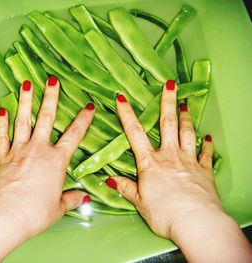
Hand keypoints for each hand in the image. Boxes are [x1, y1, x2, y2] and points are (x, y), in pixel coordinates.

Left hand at [0, 76, 93, 261]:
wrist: (4, 216)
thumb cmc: (34, 213)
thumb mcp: (58, 208)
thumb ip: (72, 199)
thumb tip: (84, 198)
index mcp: (56, 161)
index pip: (74, 135)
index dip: (83, 119)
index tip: (88, 106)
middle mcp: (38, 150)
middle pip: (46, 119)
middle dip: (51, 97)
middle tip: (52, 80)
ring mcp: (18, 151)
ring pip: (23, 120)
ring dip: (26, 101)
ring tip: (27, 84)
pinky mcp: (2, 157)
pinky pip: (1, 135)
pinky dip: (1, 123)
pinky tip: (2, 110)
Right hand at [111, 80, 251, 261]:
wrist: (196, 222)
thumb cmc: (165, 214)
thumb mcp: (140, 202)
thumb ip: (126, 188)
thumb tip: (109, 179)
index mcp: (150, 163)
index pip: (135, 133)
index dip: (127, 114)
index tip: (122, 98)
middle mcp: (170, 156)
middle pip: (168, 124)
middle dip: (167, 102)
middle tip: (170, 84)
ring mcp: (189, 161)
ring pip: (187, 133)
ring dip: (186, 118)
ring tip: (186, 105)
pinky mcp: (204, 170)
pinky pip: (206, 153)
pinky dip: (206, 144)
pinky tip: (207, 136)